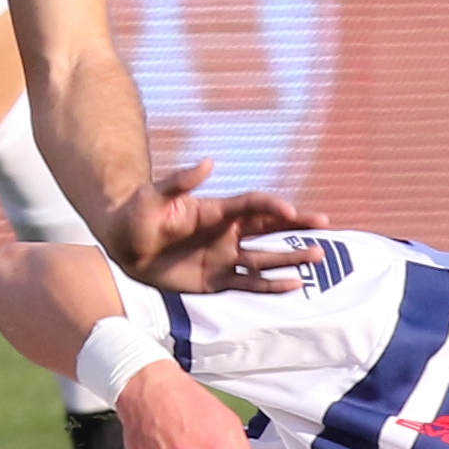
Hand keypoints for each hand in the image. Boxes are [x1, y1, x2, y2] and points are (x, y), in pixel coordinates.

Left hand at [105, 162, 318, 294]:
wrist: (123, 245)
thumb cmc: (137, 214)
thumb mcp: (154, 194)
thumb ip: (180, 181)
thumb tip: (208, 161)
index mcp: (216, 210)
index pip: (252, 205)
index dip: (272, 205)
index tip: (291, 210)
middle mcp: (227, 232)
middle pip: (269, 227)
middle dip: (297, 225)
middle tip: (325, 224)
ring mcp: (224, 257)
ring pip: (265, 257)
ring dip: (291, 257)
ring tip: (318, 255)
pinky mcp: (217, 280)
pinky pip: (250, 284)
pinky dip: (272, 285)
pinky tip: (295, 286)